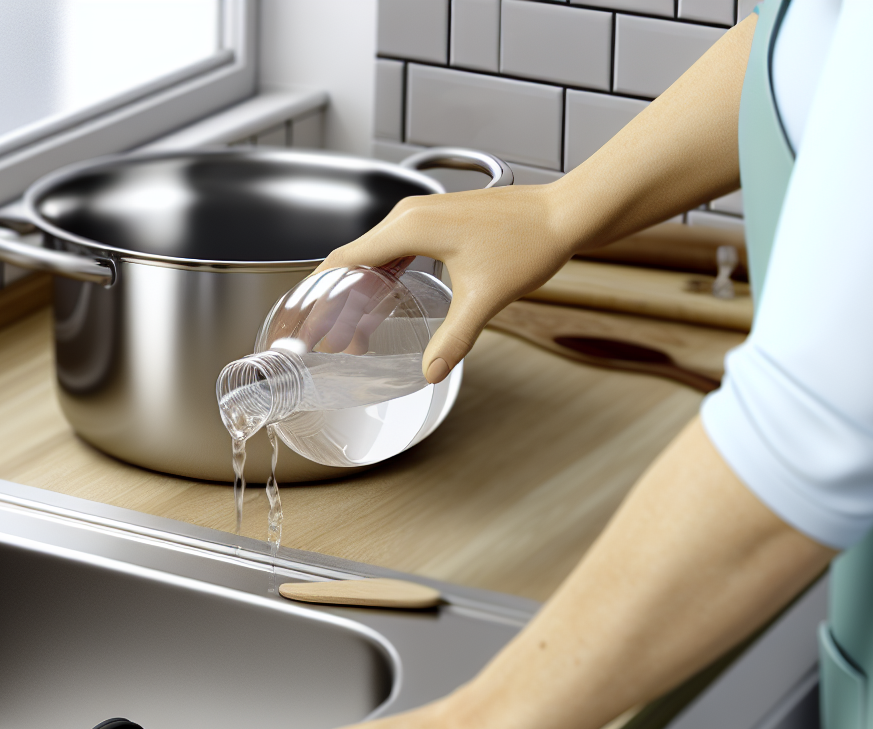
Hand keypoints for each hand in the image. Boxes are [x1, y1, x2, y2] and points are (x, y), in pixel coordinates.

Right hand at [317, 183, 578, 383]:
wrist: (567, 213)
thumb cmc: (529, 240)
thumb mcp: (484, 297)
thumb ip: (453, 338)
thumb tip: (431, 372)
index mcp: (407, 227)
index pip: (342, 260)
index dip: (318, 295)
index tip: (305, 324)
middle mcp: (408, 216)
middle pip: (352, 262)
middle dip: (337, 305)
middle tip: (331, 344)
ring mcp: (422, 216)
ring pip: (374, 258)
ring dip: (360, 295)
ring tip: (354, 334)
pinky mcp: (438, 221)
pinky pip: (395, 251)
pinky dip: (382, 280)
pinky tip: (385, 305)